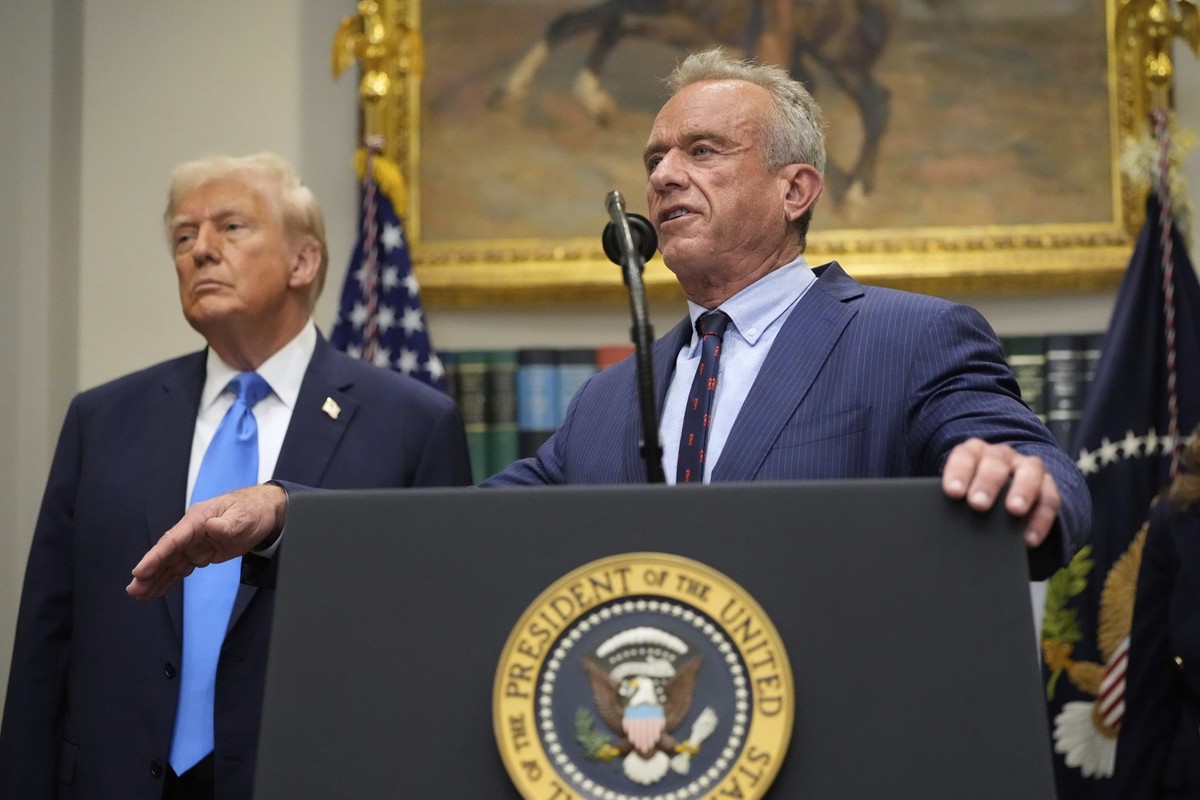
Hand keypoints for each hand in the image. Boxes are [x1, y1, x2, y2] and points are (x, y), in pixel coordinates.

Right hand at [126, 483, 287, 599]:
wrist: (263, 513)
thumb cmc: (252, 510)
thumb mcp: (243, 516)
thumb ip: (227, 524)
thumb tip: (211, 527)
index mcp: (197, 519)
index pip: (172, 540)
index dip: (155, 556)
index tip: (140, 571)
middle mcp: (191, 532)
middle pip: (166, 554)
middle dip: (149, 571)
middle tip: (134, 589)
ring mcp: (195, 544)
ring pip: (171, 563)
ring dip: (155, 579)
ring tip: (139, 594)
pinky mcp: (201, 554)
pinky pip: (181, 568)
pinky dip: (169, 579)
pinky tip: (156, 590)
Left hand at [941, 438, 1060, 547]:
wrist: (999, 495)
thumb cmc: (970, 495)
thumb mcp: (960, 492)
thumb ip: (951, 501)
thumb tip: (937, 523)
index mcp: (974, 452)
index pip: (965, 455)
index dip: (959, 472)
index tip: (952, 492)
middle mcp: (1002, 456)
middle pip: (996, 461)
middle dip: (987, 482)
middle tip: (978, 504)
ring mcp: (1027, 467)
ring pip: (1030, 472)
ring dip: (1022, 491)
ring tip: (1014, 511)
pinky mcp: (1047, 486)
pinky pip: (1049, 499)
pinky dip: (1041, 519)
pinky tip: (1029, 539)